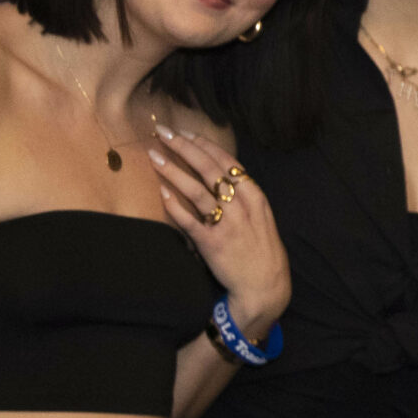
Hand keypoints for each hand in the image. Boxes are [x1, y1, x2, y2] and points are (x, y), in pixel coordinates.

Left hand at [152, 124, 289, 333]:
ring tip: (154, 156)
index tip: (185, 132)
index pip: (226, 162)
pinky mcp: (211, 243)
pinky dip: (174, 205)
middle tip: (163, 133)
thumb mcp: (261, 217)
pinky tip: (161, 192)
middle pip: (208, 169)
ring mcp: (226, 224)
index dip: (204, 145)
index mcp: (254, 196)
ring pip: (196, 190)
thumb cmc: (261, 250)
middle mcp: (240, 206)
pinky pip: (188, 220)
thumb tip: (220, 177)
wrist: (264, 285)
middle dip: (184, 147)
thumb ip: (243, 197)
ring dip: (173, 170)